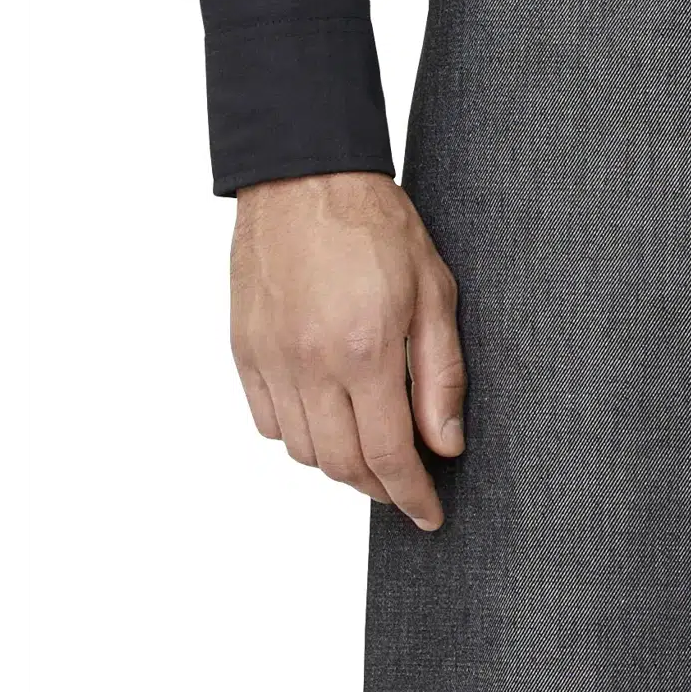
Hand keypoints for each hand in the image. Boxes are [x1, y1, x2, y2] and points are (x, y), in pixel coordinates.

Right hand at [230, 173, 466, 531]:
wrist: (304, 177)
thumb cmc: (376, 225)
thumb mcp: (435, 293)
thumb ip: (442, 376)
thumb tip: (447, 443)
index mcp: (364, 351)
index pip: (389, 455)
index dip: (412, 496)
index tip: (429, 514)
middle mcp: (310, 364)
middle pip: (341, 465)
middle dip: (379, 489)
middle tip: (405, 486)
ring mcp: (270, 359)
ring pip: (302, 450)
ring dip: (339, 465)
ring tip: (370, 452)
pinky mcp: (244, 349)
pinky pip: (268, 421)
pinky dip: (299, 436)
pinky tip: (327, 420)